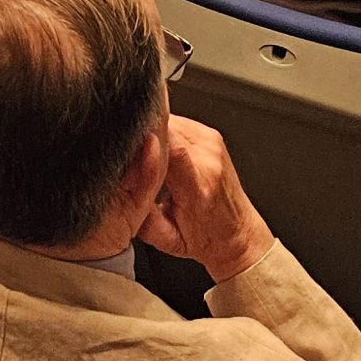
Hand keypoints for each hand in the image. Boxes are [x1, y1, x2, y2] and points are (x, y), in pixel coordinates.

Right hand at [138, 115, 276, 284]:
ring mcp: (213, 145)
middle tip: (135, 160)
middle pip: (166, 129)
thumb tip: (122, 188)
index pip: (173, 149)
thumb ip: (142, 216)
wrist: (239, 235)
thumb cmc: (205, 239)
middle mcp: (209, 161)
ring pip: (169, 120)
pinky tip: (165, 153)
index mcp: (198, 189)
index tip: (127, 146)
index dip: (145, 141)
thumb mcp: (167, 240)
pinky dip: (166, 133)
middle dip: (143, 139)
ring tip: (152, 159)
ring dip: (154, 134)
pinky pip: (178, 122)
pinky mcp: (212, 136)